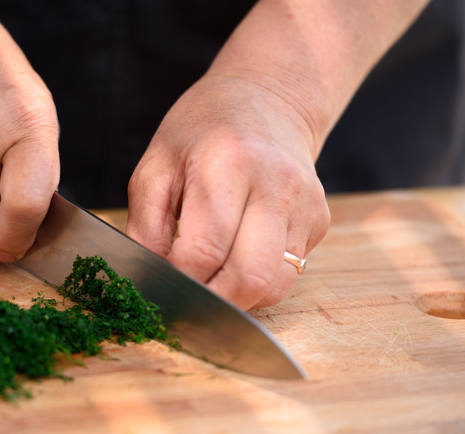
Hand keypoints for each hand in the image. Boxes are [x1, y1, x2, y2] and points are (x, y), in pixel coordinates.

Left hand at [126, 73, 330, 309]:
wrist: (266, 99)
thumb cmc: (200, 132)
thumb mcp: (154, 167)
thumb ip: (145, 227)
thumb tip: (150, 280)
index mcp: (227, 164)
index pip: (203, 252)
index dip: (177, 281)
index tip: (159, 285)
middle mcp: (275, 185)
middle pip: (248, 278)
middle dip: (211, 303)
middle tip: (185, 302)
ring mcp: (305, 205)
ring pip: (274, 287)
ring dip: (237, 298)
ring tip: (209, 282)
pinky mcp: (319, 221)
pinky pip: (288, 276)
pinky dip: (257, 283)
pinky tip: (236, 259)